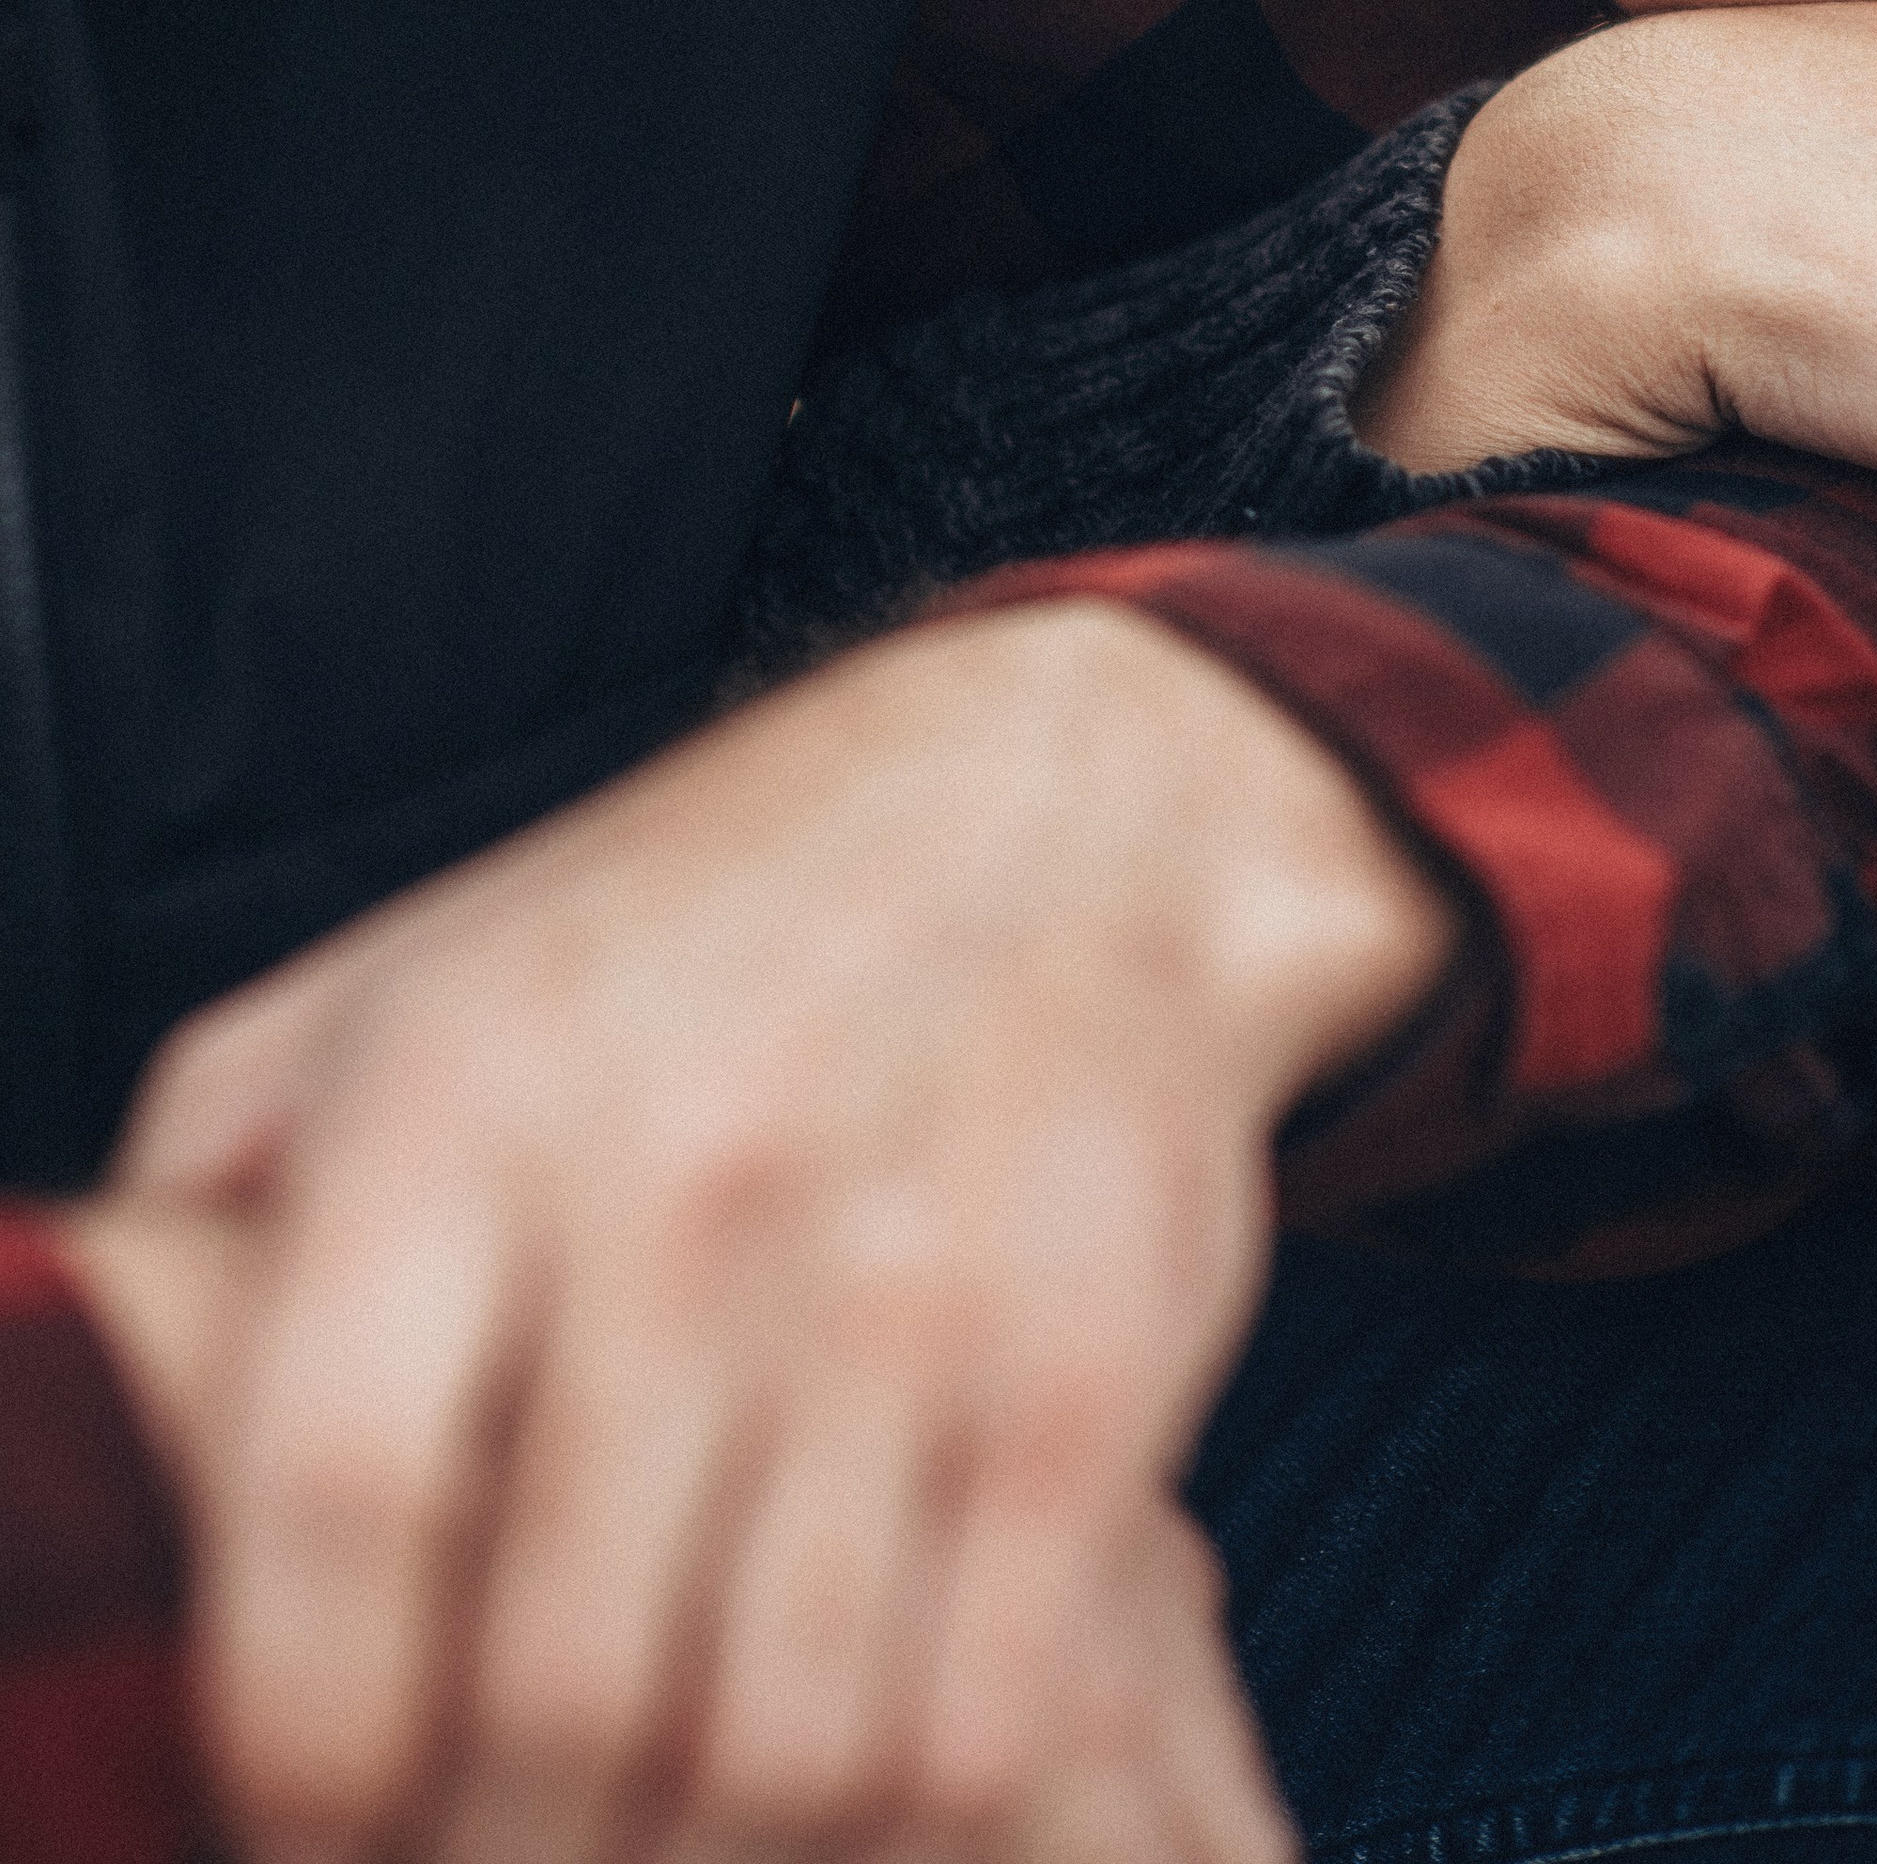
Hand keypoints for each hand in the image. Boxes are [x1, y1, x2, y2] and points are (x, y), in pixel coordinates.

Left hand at [118, 602, 1445, 1861]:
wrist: (1061, 805)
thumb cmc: (701, 927)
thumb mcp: (416, 973)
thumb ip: (227, 1176)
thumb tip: (100, 1390)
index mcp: (468, 1094)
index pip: (326, 1505)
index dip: (298, 1753)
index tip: (317, 1825)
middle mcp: (683, 1187)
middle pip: (555, 1702)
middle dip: (508, 1861)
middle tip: (509, 1854)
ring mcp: (906, 1287)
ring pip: (775, 1759)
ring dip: (706, 1861)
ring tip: (669, 1831)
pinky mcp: (1089, 1371)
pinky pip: (971, 1729)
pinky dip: (894, 1819)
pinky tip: (848, 1768)